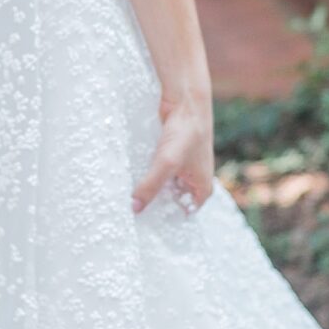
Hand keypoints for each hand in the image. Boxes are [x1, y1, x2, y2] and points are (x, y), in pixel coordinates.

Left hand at [132, 92, 214, 214]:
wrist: (186, 101)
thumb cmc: (187, 132)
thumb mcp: (167, 163)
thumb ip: (151, 186)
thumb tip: (135, 208)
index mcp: (202, 190)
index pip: (182, 215)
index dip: (164, 221)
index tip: (143, 228)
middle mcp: (193, 182)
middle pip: (170, 202)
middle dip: (153, 205)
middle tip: (130, 215)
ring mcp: (181, 169)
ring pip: (161, 187)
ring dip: (147, 189)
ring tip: (126, 199)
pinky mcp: (169, 157)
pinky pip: (155, 173)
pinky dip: (145, 175)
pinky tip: (128, 180)